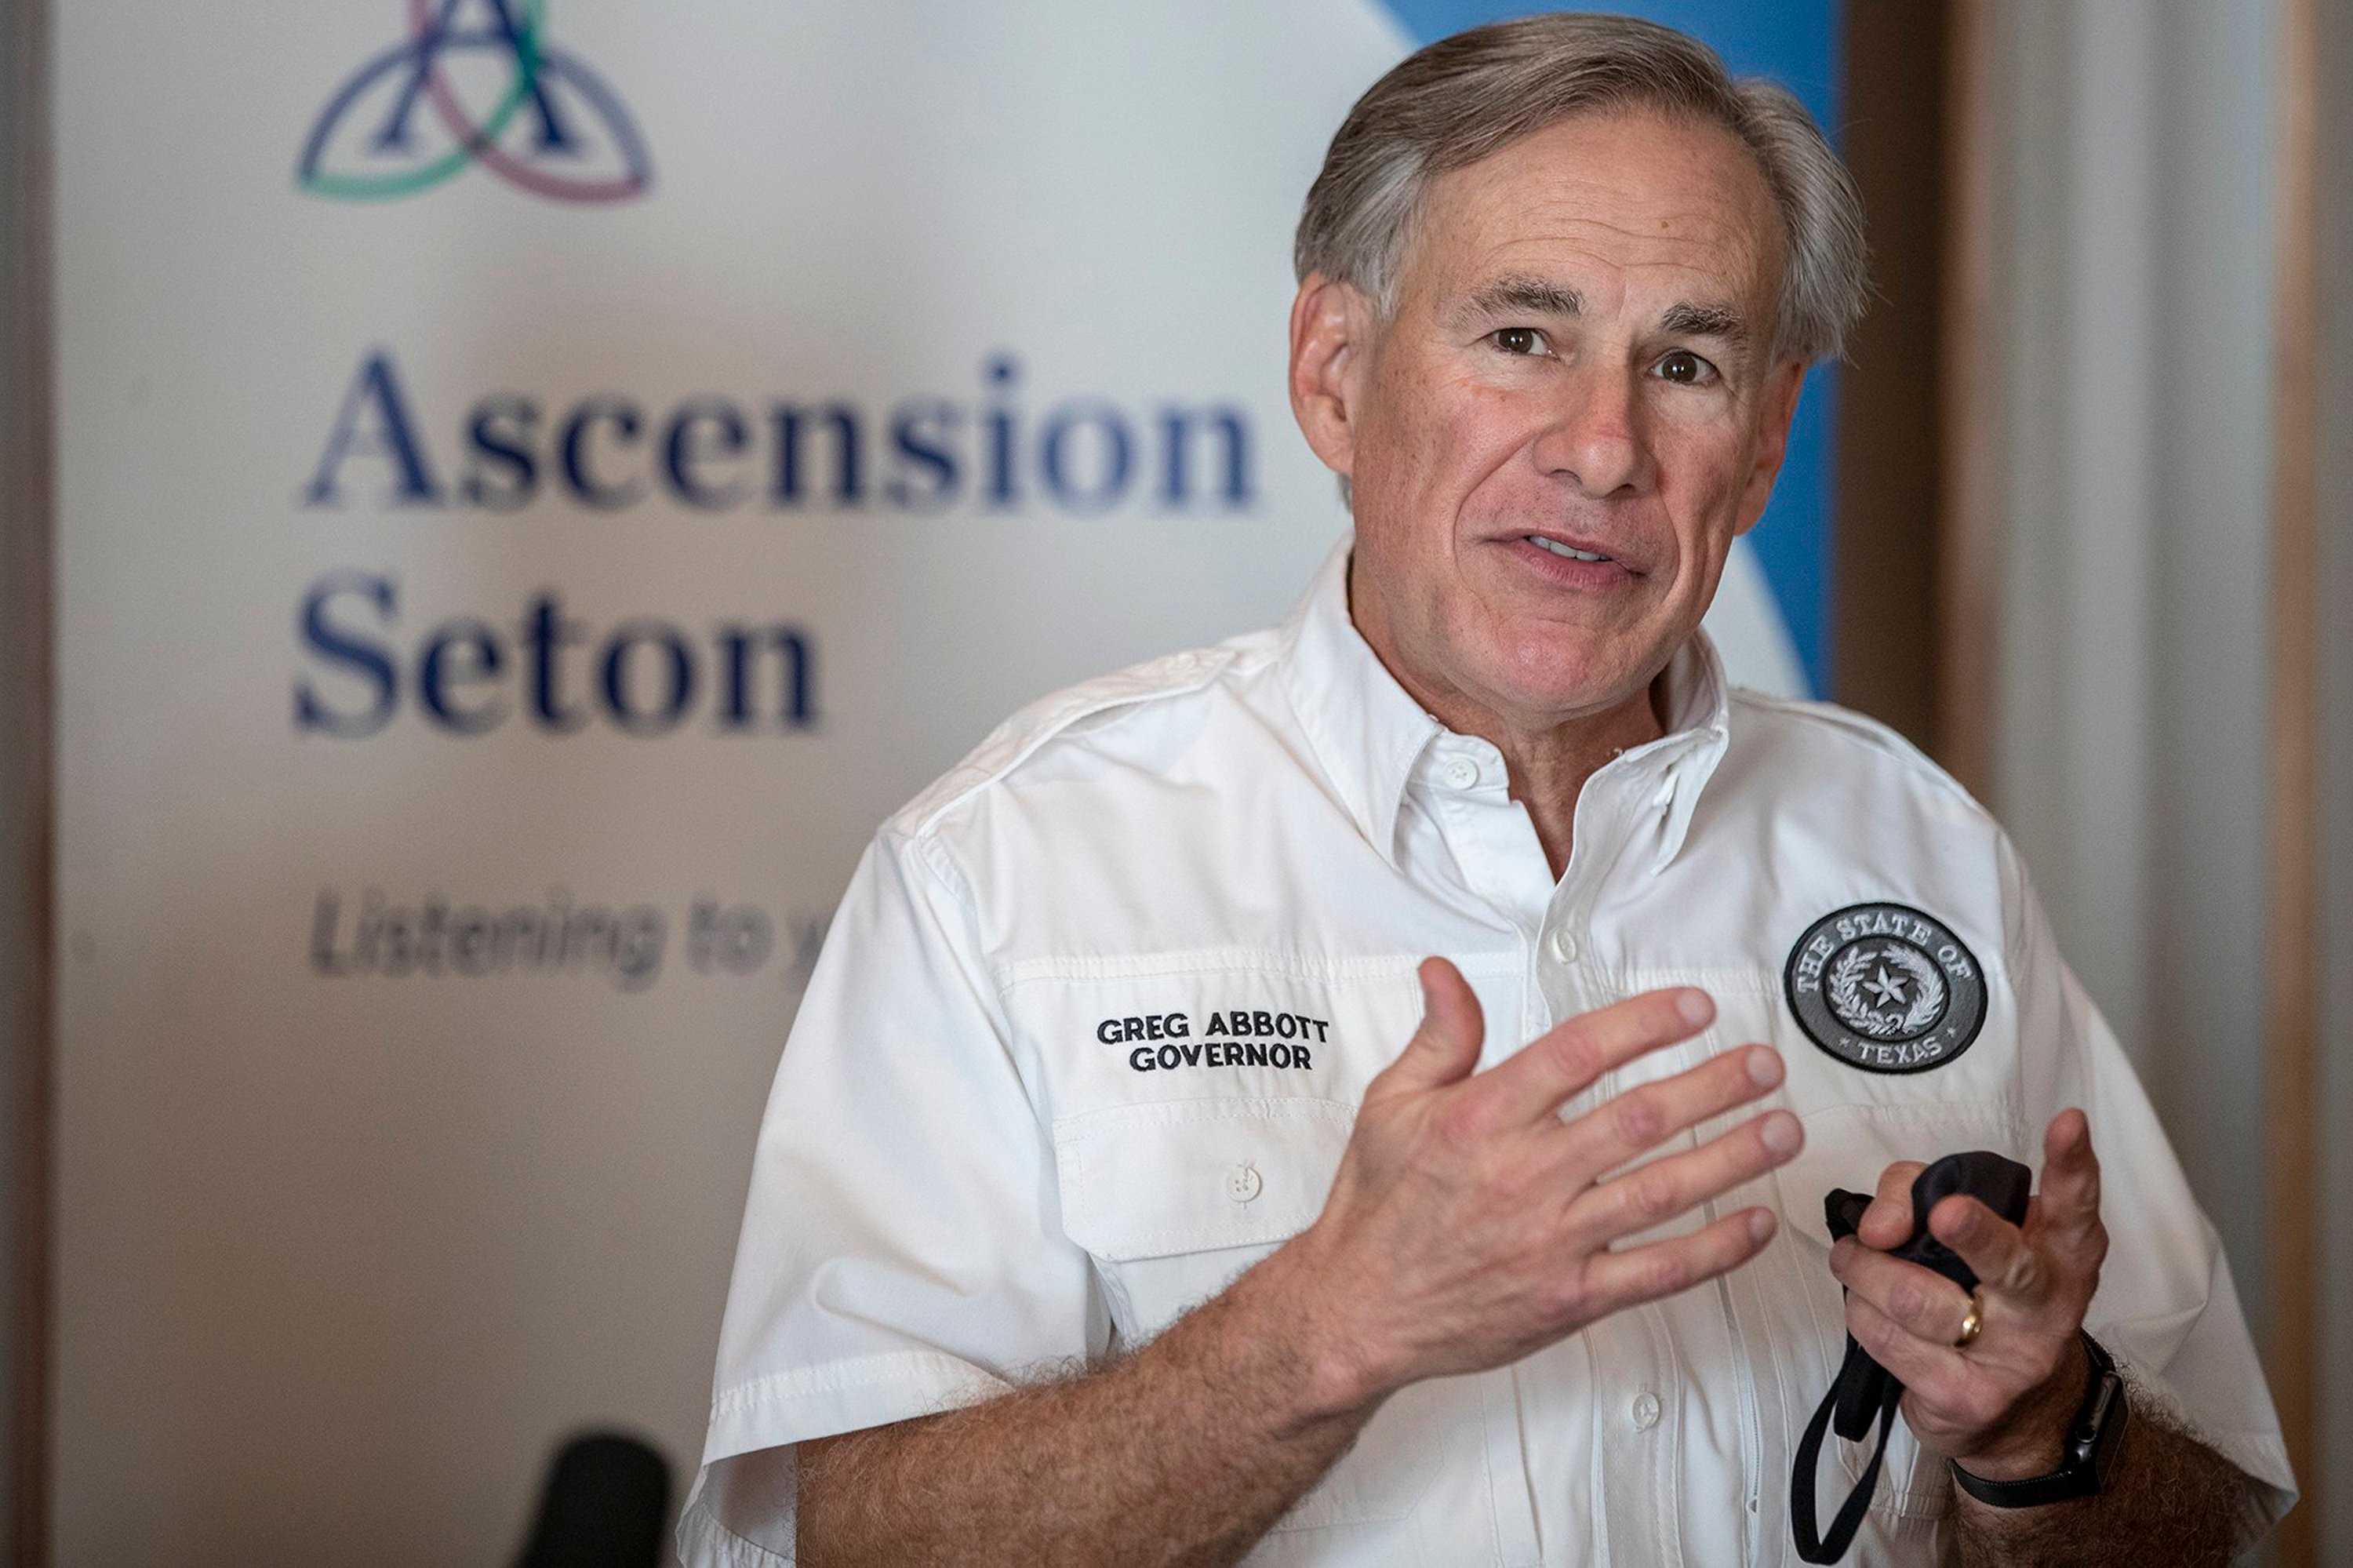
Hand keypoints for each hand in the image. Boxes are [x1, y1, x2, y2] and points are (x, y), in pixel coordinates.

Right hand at [1273, 957, 1802, 1413]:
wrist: (1358, 1310)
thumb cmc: (1377, 1208)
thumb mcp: (1390, 1105)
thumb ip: (1438, 1037)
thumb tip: (1445, 973)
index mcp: (1482, 1118)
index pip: (1580, 1053)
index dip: (1646, 1024)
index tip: (1694, 1008)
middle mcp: (1524, 1175)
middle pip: (1639, 1118)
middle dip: (1714, 1086)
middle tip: (1762, 1064)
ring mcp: (1553, 1240)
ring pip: (1661, 1190)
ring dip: (1731, 1157)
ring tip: (1782, 1129)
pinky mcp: (1570, 1297)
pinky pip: (1657, 1271)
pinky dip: (1714, 1249)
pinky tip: (1754, 1221)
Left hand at [1829, 1110, 2109, 1478]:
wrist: (2019, 1410)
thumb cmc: (1985, 1294)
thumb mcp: (1967, 1230)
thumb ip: (1916, 1194)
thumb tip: (1876, 1226)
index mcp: (2060, 1252)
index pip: (2074, 1202)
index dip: (2072, 1162)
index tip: (2067, 1121)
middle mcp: (2046, 1304)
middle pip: (2009, 1263)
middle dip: (1974, 1234)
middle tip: (1946, 1212)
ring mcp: (2010, 1357)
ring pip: (1913, 1298)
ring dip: (1863, 1271)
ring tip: (1854, 1260)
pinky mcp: (1965, 1398)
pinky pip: (1889, 1343)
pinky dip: (1860, 1315)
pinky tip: (1864, 1307)